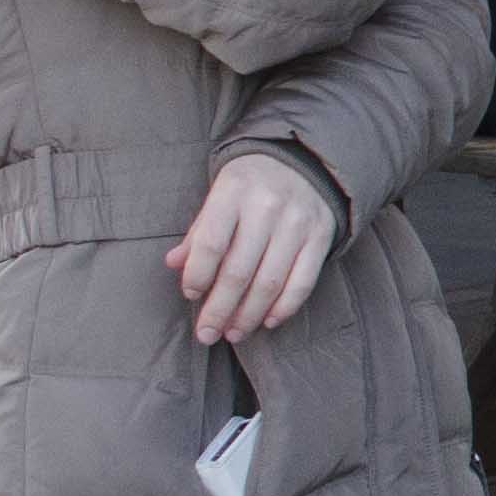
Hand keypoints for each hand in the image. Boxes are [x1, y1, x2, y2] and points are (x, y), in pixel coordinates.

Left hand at [171, 153, 334, 345]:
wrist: (303, 161)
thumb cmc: (250, 185)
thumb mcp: (219, 196)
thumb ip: (198, 232)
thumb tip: (174, 264)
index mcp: (234, 192)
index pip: (211, 243)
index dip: (198, 275)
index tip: (190, 295)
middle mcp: (268, 207)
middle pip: (239, 270)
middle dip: (220, 309)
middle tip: (206, 335)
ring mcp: (298, 223)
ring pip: (270, 281)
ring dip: (249, 315)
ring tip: (233, 333)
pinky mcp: (321, 237)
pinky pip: (303, 281)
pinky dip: (285, 307)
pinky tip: (267, 321)